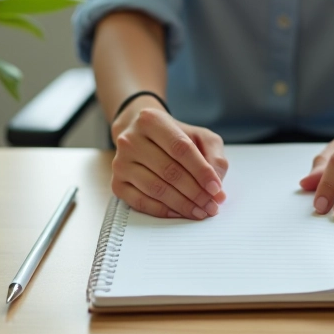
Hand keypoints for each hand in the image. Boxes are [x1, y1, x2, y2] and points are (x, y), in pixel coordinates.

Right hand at [111, 97, 228, 219]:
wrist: (142, 137)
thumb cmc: (175, 137)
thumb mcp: (199, 136)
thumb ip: (214, 154)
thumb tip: (217, 184)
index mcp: (151, 120)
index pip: (181, 148)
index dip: (201, 171)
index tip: (216, 188)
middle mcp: (130, 140)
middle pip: (169, 171)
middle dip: (195, 192)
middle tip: (212, 205)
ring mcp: (120, 163)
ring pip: (155, 188)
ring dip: (182, 204)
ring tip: (201, 211)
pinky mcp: (116, 183)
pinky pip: (140, 202)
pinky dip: (163, 211)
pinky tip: (180, 213)